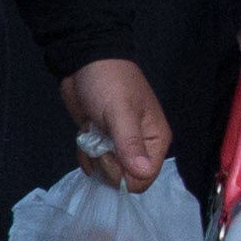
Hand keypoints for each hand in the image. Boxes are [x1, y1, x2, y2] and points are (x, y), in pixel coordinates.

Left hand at [60, 59, 171, 191]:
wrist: (85, 62)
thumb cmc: (108, 83)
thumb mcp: (120, 112)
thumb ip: (130, 144)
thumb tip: (143, 174)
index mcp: (155, 139)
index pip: (144, 177)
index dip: (123, 174)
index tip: (108, 153)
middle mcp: (142, 146)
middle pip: (126, 178)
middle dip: (107, 165)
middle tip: (98, 142)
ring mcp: (122, 145)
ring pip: (109, 172)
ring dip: (94, 159)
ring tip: (91, 135)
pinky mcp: (104, 142)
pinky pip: (96, 163)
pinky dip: (86, 156)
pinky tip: (84, 137)